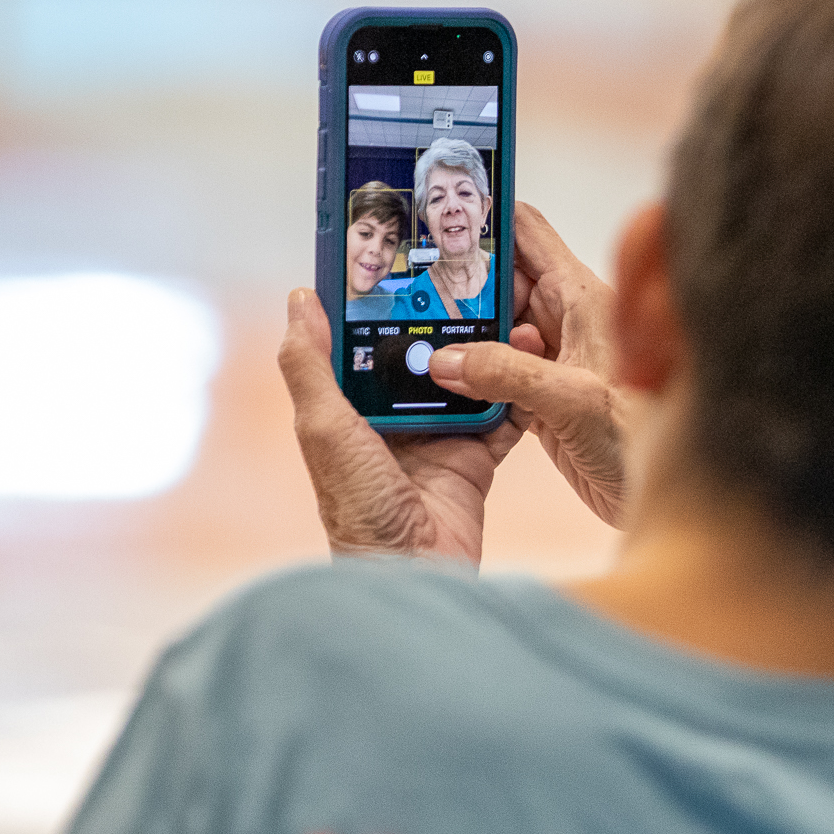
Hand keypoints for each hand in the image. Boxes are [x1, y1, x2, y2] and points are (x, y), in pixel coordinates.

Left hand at [277, 288, 524, 563]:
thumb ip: (311, 367)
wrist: (417, 573)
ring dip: (488, 347)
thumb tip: (300, 301)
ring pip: (467, 376)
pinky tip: (534, 355)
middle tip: (474, 275)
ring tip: (510, 308)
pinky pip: (502, 412)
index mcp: (351, 408)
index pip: (365, 342)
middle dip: (448, 318)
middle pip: (424, 354)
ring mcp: (439, 435)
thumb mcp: (326, 430)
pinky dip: (518, 388)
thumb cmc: (360, 510)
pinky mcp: (477, 455)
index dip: (381, 303)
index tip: (403, 259)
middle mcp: (395, 418)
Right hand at [427, 202, 631, 527]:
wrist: (676, 499)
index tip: (439, 212)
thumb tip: (447, 358)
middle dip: (459, 281)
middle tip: (406, 285)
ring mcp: (556, 362)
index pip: (527, 235)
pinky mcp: (546, 402)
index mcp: (583, 301)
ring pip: (496, 331)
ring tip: (412, 332)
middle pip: (502, 283)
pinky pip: (497, 375)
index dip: (486, 218)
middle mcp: (569, 324)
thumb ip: (509, 375)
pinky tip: (441, 383)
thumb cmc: (649, 440)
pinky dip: (470, 377)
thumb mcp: (575, 401)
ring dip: (461, 334)